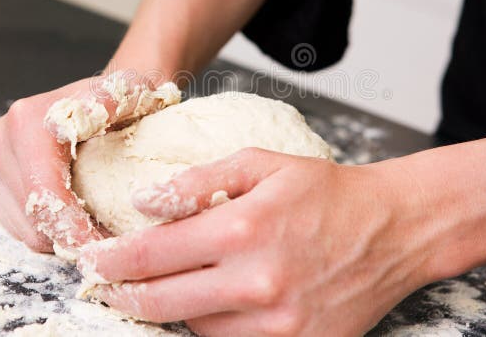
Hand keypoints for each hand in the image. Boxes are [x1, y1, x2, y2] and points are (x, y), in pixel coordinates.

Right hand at [0, 72, 177, 252]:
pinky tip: (71, 217)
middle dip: (69, 236)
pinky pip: (15, 225)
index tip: (102, 244)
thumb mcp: (125, 95)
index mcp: (26, 123)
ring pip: (21, 228)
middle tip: (104, 239)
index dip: (74, 227)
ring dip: (57, 235)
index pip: (44, 195)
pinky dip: (45, 229)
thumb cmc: (116, 100)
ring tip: (91, 227)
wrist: (94, 96)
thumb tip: (87, 115)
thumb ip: (110, 103)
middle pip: (30, 219)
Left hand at [78, 148, 438, 335]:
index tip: (91, 263)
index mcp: (243, 229)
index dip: (111, 262)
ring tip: (164, 287)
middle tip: (103, 287)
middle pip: (161, 302)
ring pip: (193, 328)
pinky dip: (211, 326)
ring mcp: (278, 323)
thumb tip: (145, 202)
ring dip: (169, 311)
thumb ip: (198, 180)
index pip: (151, 255)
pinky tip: (210, 303)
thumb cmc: (327, 192)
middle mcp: (256, 282)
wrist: (394, 230)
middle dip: (122, 296)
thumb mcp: (263, 164)